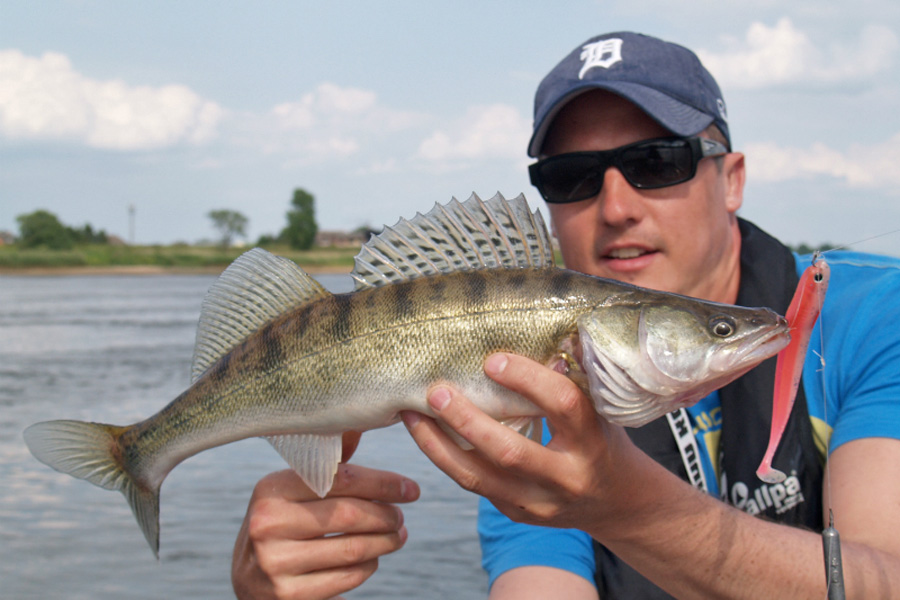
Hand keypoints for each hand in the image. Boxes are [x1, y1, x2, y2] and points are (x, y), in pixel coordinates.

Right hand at [232, 432, 420, 599]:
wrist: (248, 581)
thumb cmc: (280, 525)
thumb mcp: (291, 491)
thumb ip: (326, 464)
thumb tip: (358, 424)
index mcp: (271, 489)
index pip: (342, 479)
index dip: (384, 483)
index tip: (410, 488)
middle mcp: (268, 524)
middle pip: (350, 515)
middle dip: (387, 515)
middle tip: (401, 516)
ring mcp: (276, 563)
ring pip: (353, 549)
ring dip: (385, 542)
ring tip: (397, 535)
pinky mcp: (289, 595)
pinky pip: (346, 577)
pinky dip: (368, 566)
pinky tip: (372, 558)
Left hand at [402, 353, 639, 532]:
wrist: (615, 501)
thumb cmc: (602, 440)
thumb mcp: (601, 409)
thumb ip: (572, 379)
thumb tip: (539, 332)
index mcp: (593, 442)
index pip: (562, 406)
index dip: (527, 380)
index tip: (493, 360)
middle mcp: (566, 478)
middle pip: (509, 452)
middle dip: (467, 420)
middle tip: (436, 391)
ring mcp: (538, 502)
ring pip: (478, 477)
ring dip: (438, 444)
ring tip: (411, 414)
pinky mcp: (516, 512)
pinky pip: (473, 484)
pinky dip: (444, 457)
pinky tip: (424, 433)